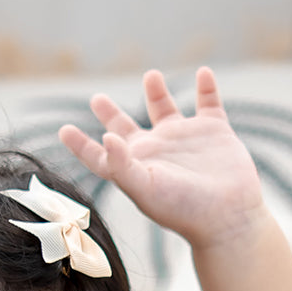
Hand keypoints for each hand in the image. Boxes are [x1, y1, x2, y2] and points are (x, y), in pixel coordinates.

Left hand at [59, 68, 266, 250]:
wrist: (227, 217)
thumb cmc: (183, 209)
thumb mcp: (145, 188)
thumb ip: (121, 164)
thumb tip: (105, 136)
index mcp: (136, 166)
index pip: (101, 155)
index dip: (81, 144)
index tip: (64, 130)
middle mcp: (157, 151)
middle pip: (127, 128)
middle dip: (111, 114)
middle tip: (97, 99)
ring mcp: (186, 139)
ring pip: (166, 110)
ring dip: (157, 93)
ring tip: (151, 76)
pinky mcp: (215, 131)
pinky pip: (209, 102)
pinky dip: (206, 87)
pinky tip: (203, 73)